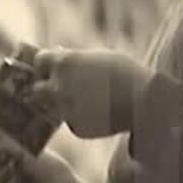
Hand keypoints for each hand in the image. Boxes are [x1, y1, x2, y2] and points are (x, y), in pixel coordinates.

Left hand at [27, 47, 152, 138]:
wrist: (145, 101)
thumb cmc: (126, 73)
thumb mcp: (98, 56)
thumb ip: (74, 57)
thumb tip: (58, 53)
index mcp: (64, 63)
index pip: (39, 61)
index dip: (45, 64)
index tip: (50, 67)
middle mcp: (59, 87)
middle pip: (37, 90)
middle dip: (44, 88)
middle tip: (56, 88)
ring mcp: (66, 109)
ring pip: (53, 109)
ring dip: (61, 105)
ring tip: (86, 101)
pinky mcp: (77, 128)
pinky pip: (72, 122)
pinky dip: (79, 118)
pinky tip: (98, 113)